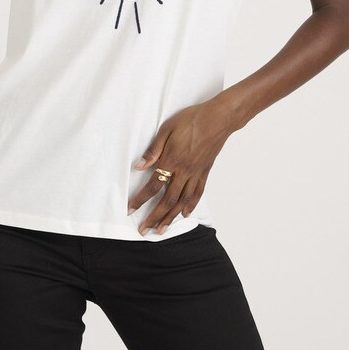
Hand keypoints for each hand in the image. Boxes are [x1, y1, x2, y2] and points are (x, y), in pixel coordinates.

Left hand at [127, 94, 238, 234]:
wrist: (218, 118)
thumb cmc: (191, 120)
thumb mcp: (167, 129)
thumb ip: (153, 150)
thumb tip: (139, 166)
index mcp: (171, 160)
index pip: (152, 186)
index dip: (140, 200)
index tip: (130, 210)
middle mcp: (183, 171)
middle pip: (166, 200)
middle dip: (154, 217)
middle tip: (144, 230)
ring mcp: (196, 173)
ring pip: (181, 201)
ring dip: (170, 217)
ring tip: (161, 230)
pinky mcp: (205, 171)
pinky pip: (197, 193)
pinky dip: (190, 205)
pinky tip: (184, 214)